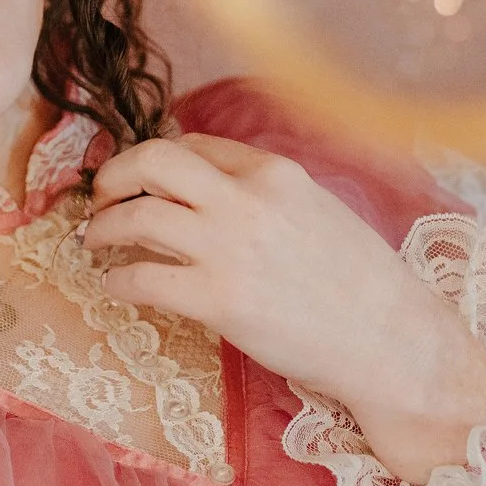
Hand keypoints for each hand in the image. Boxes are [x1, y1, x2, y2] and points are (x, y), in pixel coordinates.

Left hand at [82, 135, 485, 484]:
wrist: (390, 341)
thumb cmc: (360, 282)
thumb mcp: (315, 210)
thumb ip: (262, 193)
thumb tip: (198, 190)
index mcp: (275, 171)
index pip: (194, 145)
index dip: (158, 161)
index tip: (142, 180)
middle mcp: (248, 199)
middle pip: (152, 161)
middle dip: (115, 175)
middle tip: (101, 197)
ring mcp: (229, 248)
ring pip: (136, 217)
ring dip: (104, 227)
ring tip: (96, 241)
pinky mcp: (217, 300)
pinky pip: (141, 279)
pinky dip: (117, 280)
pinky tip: (115, 286)